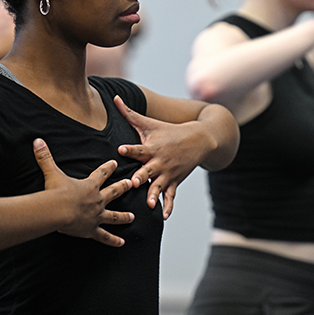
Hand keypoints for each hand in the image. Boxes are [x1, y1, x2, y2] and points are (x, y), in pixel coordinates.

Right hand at [32, 138, 133, 246]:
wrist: (57, 211)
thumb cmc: (55, 192)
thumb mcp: (51, 172)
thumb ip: (45, 157)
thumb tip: (37, 140)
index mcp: (89, 186)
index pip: (101, 174)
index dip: (108, 168)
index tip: (115, 164)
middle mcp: (96, 200)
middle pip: (113, 192)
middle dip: (123, 187)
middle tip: (132, 184)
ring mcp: (96, 215)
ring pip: (114, 216)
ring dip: (124, 216)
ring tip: (132, 217)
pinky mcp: (92, 229)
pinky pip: (104, 236)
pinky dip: (113, 240)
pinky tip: (121, 243)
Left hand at [113, 96, 204, 219]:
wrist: (200, 139)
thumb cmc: (170, 130)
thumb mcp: (150, 122)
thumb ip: (129, 113)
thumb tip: (114, 97)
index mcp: (151, 147)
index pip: (138, 148)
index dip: (129, 149)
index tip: (120, 150)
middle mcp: (159, 161)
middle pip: (148, 170)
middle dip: (141, 176)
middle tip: (134, 182)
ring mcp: (168, 173)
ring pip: (159, 186)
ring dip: (154, 195)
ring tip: (148, 204)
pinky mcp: (175, 181)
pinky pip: (171, 196)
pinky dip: (169, 206)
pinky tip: (164, 217)